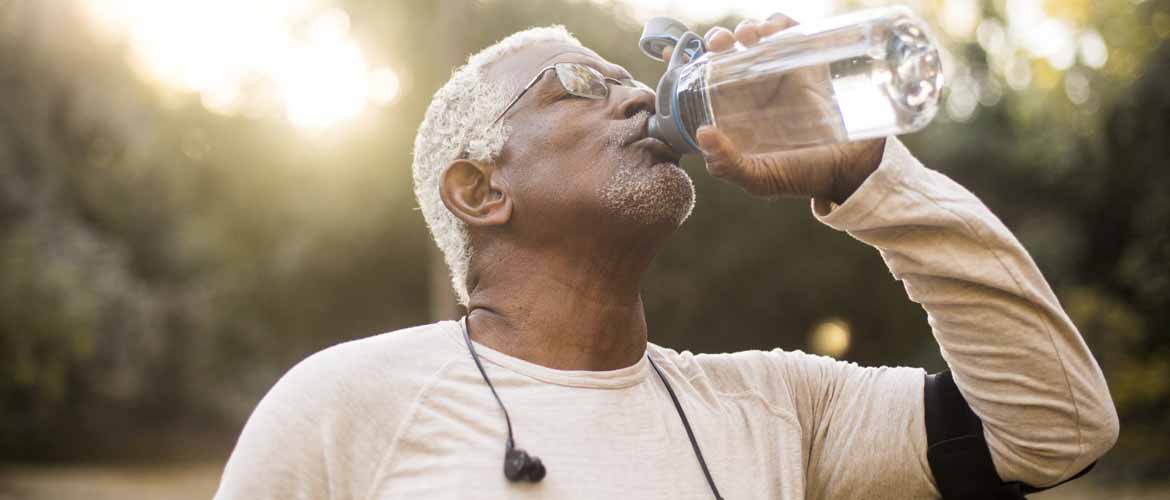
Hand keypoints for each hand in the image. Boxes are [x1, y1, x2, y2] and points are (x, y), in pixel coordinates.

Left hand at [668, 14, 885, 204]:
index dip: (694, 63)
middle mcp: (755, 89)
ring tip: (749, 37)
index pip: (707, 79)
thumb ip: (728, 164)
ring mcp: (782, 73)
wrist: (850, 168)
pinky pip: (791, 33)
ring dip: (747, 29)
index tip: (681, 55)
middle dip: (719, 39)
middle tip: (721, 43)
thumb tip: (702, 133)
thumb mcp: (759, 179)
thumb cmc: (801, 175)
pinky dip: (779, 24)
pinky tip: (773, 32)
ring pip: (757, 37)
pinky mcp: (808, 62)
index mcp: (735, 112)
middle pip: (729, 52)